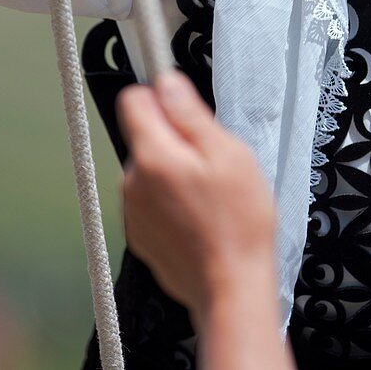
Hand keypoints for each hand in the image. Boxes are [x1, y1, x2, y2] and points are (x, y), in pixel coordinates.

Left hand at [117, 71, 278, 330]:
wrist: (231, 287)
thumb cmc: (238, 220)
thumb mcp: (228, 153)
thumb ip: (189, 114)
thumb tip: (165, 82)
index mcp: (152, 157)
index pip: (133, 99)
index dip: (161, 95)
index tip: (185, 107)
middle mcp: (132, 182)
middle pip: (146, 135)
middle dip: (175, 138)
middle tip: (213, 160)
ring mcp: (132, 212)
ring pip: (150, 167)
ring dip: (174, 170)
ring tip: (209, 193)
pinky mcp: (139, 236)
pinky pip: (151, 199)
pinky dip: (171, 199)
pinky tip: (199, 215)